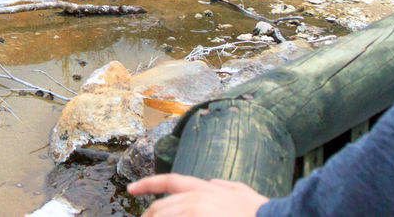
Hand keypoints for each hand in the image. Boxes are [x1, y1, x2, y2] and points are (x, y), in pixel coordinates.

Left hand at [127, 173, 268, 215]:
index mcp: (204, 188)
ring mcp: (196, 212)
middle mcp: (196, 197)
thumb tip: (213, 182)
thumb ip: (227, 187)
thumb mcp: (244, 192)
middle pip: (160, 207)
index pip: (168, 181)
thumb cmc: (263, 211)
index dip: (147, 184)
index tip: (130, 189)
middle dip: (149, 215)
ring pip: (165, 216)